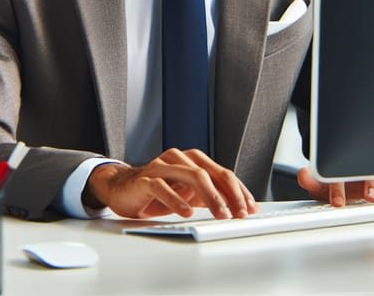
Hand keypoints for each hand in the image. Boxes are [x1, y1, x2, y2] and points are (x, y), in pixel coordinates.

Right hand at [83, 148, 257, 219]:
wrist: (123, 188)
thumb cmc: (157, 191)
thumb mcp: (188, 194)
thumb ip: (210, 197)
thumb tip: (239, 209)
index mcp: (192, 160)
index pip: (221, 173)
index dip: (238, 190)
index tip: (250, 208)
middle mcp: (178, 158)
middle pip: (209, 172)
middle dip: (227, 194)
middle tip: (237, 214)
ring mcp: (162, 166)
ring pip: (191, 175)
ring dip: (209, 196)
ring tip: (220, 214)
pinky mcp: (146, 179)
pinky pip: (162, 186)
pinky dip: (176, 199)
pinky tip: (186, 212)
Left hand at [297, 166, 373, 206]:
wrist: (357, 166)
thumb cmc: (342, 178)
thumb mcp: (325, 181)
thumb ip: (312, 180)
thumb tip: (302, 174)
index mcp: (344, 165)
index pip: (338, 173)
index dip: (338, 189)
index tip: (337, 203)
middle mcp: (364, 163)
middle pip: (367, 170)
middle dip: (369, 184)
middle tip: (370, 197)